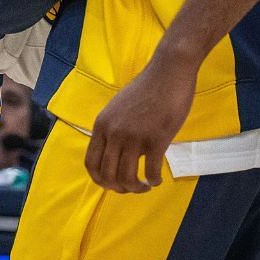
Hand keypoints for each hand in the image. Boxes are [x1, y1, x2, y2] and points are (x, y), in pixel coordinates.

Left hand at [85, 52, 196, 192]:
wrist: (168, 72)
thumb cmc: (147, 89)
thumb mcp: (118, 108)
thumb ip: (113, 129)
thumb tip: (114, 154)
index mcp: (102, 125)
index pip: (91, 163)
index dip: (100, 180)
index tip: (113, 184)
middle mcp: (114, 133)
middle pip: (108, 176)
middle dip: (119, 188)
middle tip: (133, 187)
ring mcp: (134, 136)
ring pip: (127, 178)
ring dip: (137, 188)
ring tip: (146, 185)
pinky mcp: (156, 139)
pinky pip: (150, 172)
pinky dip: (154, 180)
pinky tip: (158, 178)